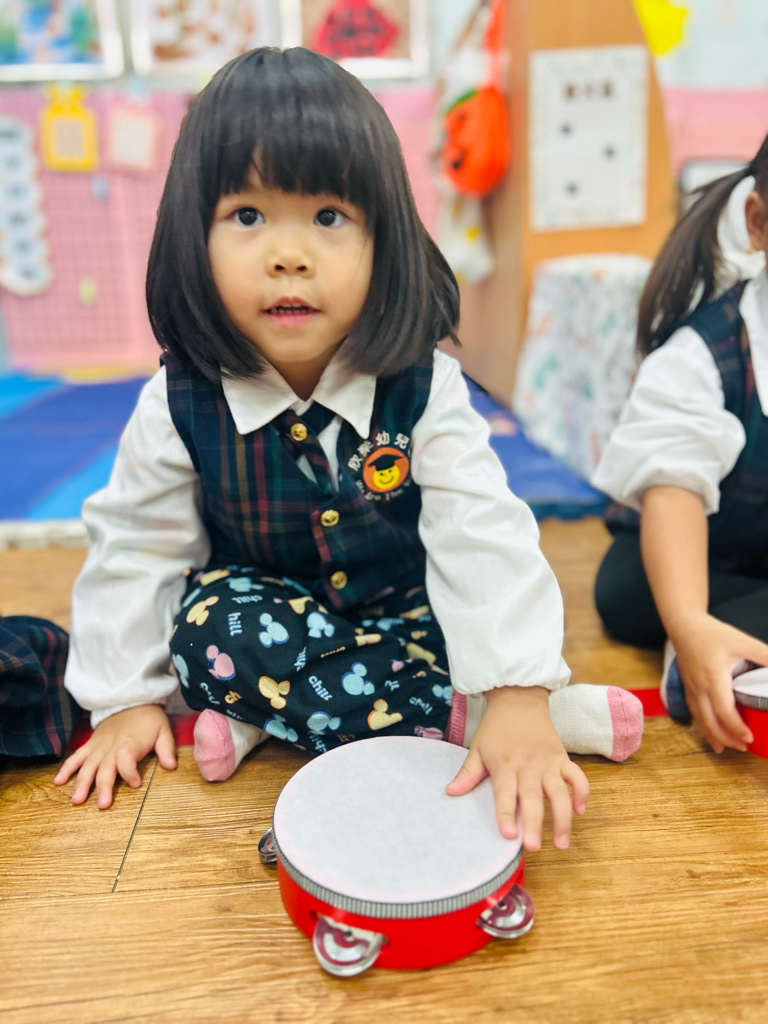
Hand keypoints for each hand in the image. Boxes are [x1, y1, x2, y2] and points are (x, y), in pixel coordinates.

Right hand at [54, 704, 175, 808]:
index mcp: (130, 743)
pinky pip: (76, 757)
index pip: (126, 758)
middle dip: (103, 787)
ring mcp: (98, 747)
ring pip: (88, 766)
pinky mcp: (90, 745)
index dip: (130, 771)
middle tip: (102, 805)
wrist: (131, 699)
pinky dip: (66, 768)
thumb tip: (171, 766)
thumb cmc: (149, 719)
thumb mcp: (163, 730)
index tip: (136, 783)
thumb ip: (166, 748)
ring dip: (82, 783)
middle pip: (105, 768)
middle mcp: (111, 747)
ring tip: (76, 800)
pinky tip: (58, 782)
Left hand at [445, 686, 588, 850]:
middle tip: (534, 847)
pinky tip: (579, 811)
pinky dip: (581, 793)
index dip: (506, 814)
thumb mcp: (477, 748)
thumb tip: (450, 793)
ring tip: (562, 843)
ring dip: (563, 818)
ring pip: (560, 792)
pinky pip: (577, 777)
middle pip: (533, 797)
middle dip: (535, 823)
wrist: (519, 699)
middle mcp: (528, 766)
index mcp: (504, 764)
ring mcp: (548, 762)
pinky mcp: (563, 758)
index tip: (508, 835)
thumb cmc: (496, 728)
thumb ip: (467, 773)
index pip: (505, 793)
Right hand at [668, 610, 767, 752]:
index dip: (737, 728)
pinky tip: (709, 733)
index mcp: (713, 678)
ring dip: (713, 736)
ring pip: (700, 719)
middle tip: (743, 748)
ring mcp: (691, 689)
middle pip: (710, 721)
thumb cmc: (711, 633)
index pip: (724, 711)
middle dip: (726, 738)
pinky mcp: (688, 687)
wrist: (683, 624)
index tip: (750, 738)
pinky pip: (694, 713)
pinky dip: (702, 726)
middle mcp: (699, 687)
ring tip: (726, 748)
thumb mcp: (743, 641)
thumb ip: (765, 655)